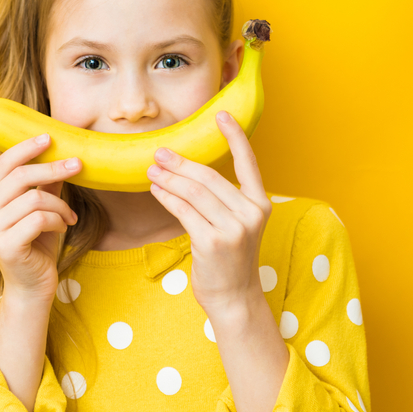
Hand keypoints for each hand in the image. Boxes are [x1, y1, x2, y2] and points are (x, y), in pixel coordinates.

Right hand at [0, 133, 81, 303]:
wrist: (33, 286)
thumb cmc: (38, 245)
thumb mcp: (42, 209)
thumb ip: (45, 184)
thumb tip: (60, 153)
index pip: (5, 163)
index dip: (27, 148)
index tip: (50, 137)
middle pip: (21, 176)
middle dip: (53, 168)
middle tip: (78, 165)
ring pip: (35, 199)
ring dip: (61, 206)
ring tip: (69, 217)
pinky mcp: (5, 245)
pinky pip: (39, 219)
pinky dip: (58, 221)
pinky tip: (63, 229)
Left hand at [146, 110, 272, 315]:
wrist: (234, 297)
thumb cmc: (231, 259)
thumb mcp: (237, 225)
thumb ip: (223, 199)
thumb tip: (186, 169)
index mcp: (261, 204)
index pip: (248, 162)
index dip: (235, 136)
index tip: (221, 114)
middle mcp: (251, 213)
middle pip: (209, 177)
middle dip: (180, 163)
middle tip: (159, 153)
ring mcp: (234, 228)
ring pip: (193, 192)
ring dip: (168, 179)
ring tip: (151, 171)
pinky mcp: (213, 242)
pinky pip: (183, 211)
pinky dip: (166, 197)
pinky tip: (156, 190)